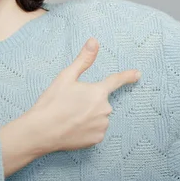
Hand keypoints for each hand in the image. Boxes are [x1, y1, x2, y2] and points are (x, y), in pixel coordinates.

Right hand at [25, 38, 140, 152]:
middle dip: (90, 101)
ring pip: (99, 116)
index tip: (138, 74)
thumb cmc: (52, 102)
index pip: (116, 81)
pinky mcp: (97, 139)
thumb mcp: (66, 77)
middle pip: (101, 101)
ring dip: (89, 115)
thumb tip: (94, 41)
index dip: (127, 76)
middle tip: (70, 104)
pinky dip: (88, 128)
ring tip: (70, 117)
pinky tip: (74, 128)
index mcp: (98, 92)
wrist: (41, 131)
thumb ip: (84, 59)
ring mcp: (102, 125)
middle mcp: (104, 109)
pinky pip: (96, 130)